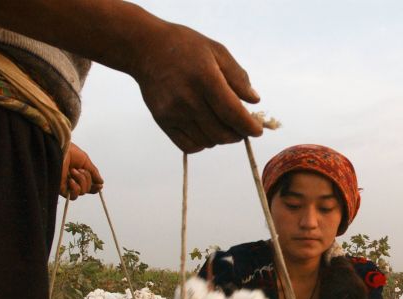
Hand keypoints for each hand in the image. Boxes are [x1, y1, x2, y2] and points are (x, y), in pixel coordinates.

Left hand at [60, 143, 103, 199]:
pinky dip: (75, 189)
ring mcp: (67, 185)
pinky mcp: (60, 188)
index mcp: (79, 174)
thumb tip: (101, 182)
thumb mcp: (85, 161)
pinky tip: (71, 180)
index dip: (95, 188)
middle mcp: (73, 180)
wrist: (59, 149)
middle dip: (87, 179)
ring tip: (73, 171)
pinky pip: (73, 196)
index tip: (100, 185)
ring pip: (81, 192)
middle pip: (87, 189)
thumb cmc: (70, 152)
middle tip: (80, 169)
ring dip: (81, 181)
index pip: (89, 186)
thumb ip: (94, 172)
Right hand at [131, 23, 262, 152]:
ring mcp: (173, 113)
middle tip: (242, 127)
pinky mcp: (163, 121)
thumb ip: (238, 77)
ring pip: (208, 141)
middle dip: (239, 134)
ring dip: (222, 138)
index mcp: (205, 79)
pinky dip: (203, 144)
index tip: (257, 130)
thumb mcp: (217, 51)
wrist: (145, 48)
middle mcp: (188, 99)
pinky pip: (189, 146)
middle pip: (222, 132)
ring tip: (224, 125)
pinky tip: (207, 130)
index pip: (233, 113)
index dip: (249, 126)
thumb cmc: (186, 47)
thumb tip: (254, 100)